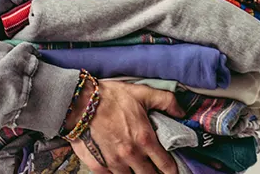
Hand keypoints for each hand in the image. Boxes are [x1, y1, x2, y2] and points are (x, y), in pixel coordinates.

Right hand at [67, 80, 183, 173]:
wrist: (77, 102)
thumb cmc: (109, 97)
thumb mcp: (141, 93)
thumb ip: (166, 101)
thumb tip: (182, 113)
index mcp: (144, 140)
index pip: (166, 166)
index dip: (172, 171)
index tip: (172, 171)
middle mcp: (131, 155)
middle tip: (154, 169)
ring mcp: (114, 163)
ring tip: (136, 169)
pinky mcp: (98, 166)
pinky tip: (118, 169)